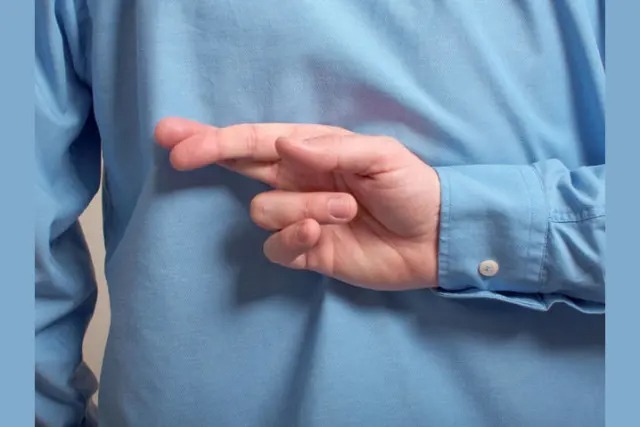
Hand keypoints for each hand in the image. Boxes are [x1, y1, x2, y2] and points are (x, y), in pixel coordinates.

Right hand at [155, 118, 440, 289]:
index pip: (255, 139)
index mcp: (312, 150)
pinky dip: (293, 238)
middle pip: (238, 165)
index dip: (215, 138)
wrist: (433, 239)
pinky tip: (320, 233)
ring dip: (301, 206)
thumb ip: (331, 150)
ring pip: (263, 211)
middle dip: (207, 153)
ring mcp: (299, 217)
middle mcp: (297, 180)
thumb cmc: (410, 189)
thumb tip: (282, 144)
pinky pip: (277, 246)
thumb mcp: (381, 156)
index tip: (176, 138)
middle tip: (178, 154)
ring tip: (345, 209)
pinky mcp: (306, 251)